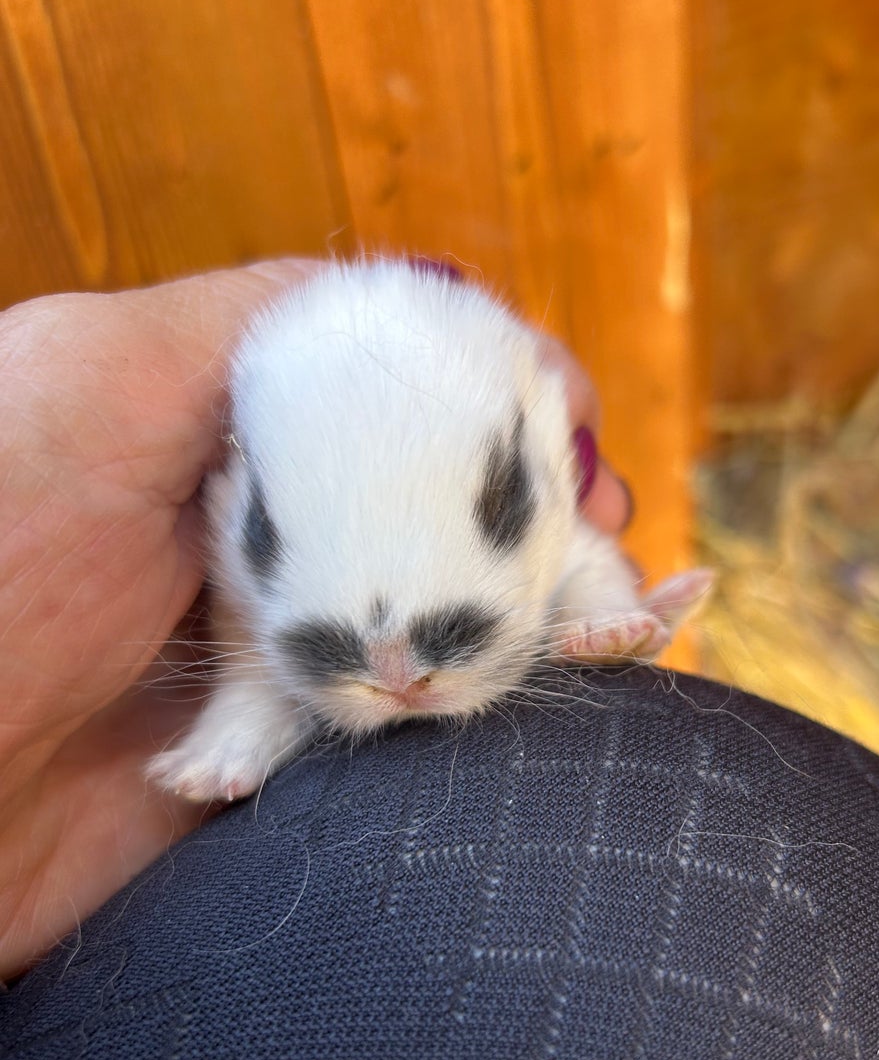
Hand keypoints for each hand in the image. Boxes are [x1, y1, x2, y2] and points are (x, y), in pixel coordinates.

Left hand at [0, 263, 632, 978]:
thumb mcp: (89, 381)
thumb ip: (235, 328)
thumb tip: (398, 298)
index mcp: (219, 436)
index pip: (388, 386)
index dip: (490, 387)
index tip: (567, 415)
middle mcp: (262, 536)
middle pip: (432, 499)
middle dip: (534, 501)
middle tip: (604, 525)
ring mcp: (283, 651)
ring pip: (440, 611)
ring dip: (535, 603)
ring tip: (608, 608)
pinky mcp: (292, 762)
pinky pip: (413, 727)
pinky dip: (492, 706)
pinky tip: (557, 684)